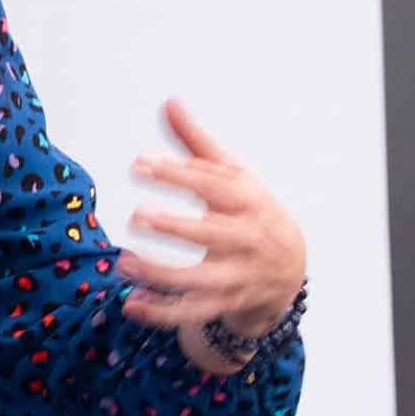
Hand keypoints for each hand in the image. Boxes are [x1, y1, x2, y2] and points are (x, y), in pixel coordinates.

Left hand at [117, 99, 306, 334]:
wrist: (290, 268)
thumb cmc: (252, 212)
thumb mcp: (232, 176)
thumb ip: (196, 144)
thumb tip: (169, 102)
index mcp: (247, 201)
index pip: (213, 186)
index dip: (178, 175)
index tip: (140, 165)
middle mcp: (246, 239)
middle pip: (212, 235)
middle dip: (176, 229)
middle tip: (138, 217)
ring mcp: (237, 275)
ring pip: (200, 281)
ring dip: (161, 276)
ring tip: (124, 265)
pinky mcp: (225, 303)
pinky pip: (193, 313)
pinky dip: (162, 312)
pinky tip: (131, 304)